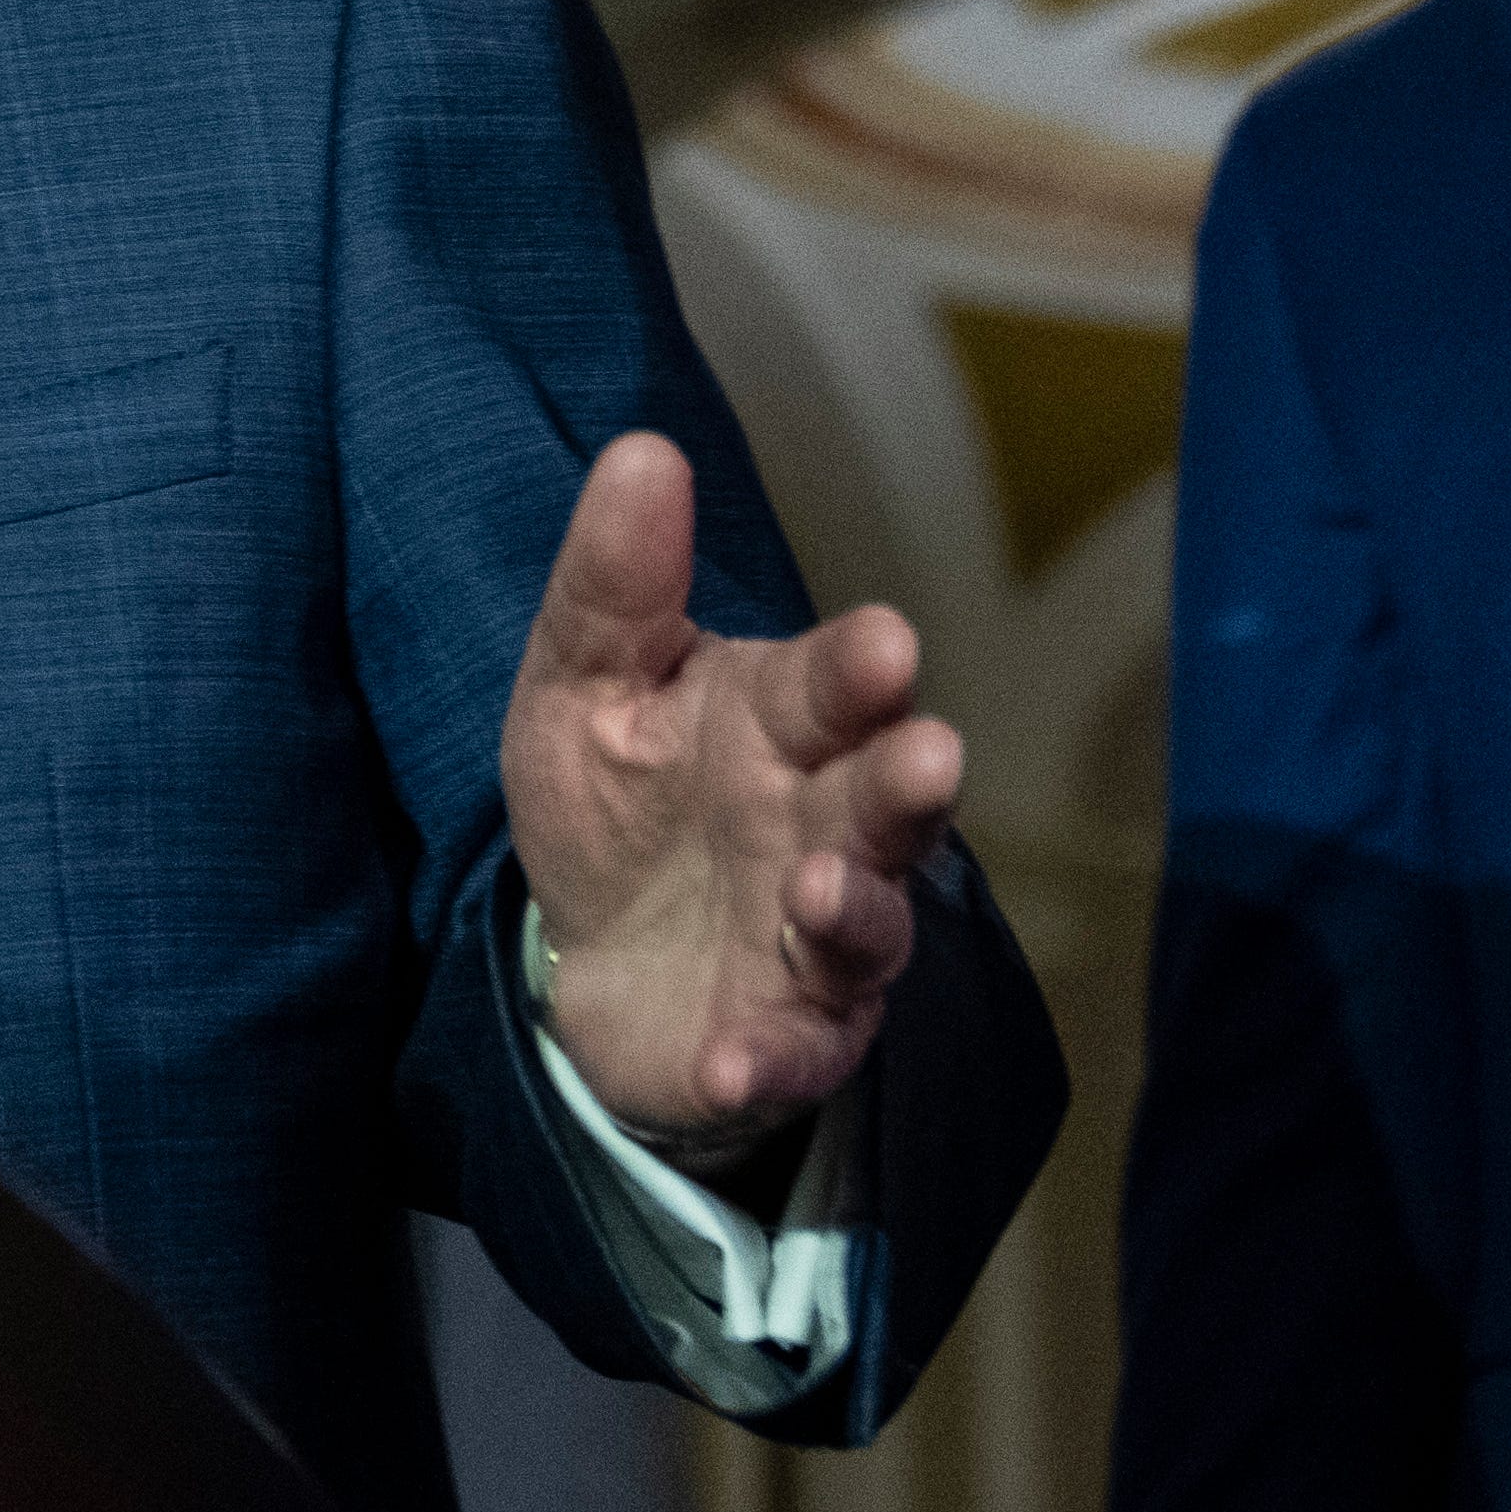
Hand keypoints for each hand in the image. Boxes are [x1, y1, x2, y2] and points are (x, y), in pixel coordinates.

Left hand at [502, 434, 959, 1140]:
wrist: (594, 957)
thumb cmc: (617, 798)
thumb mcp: (583, 683)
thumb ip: (615, 584)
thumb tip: (641, 450)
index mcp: (780, 725)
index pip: (832, 686)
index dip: (860, 668)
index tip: (884, 642)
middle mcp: (822, 827)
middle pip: (882, 803)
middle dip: (906, 780)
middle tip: (927, 753)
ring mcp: (814, 943)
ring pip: (861, 927)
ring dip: (852, 911)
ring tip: (821, 889)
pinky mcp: (782, 1042)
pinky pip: (787, 1054)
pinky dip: (767, 1059)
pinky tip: (737, 1060)